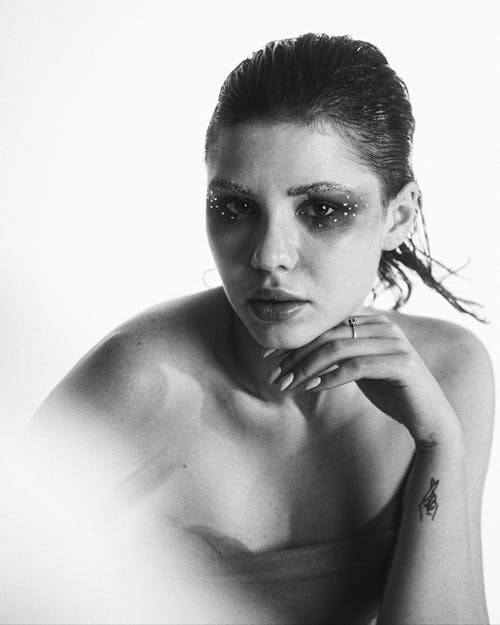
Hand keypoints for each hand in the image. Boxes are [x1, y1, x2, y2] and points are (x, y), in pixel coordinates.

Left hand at [266, 314, 462, 446]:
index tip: (269, 356)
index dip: (296, 339)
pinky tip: (312, 388)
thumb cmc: (390, 390)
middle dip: (296, 356)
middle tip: (275, 376)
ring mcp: (395, 343)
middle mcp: (385, 326)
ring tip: (287, 384)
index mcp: (373, 321)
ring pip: (338, 348)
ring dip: (307, 367)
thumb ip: (338, 353)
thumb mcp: (359, 366)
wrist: (428, 416)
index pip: (326, 324)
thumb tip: (297, 352)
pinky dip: (329, 377)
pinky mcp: (401, 364)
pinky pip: (356, 367)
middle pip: (328, 334)